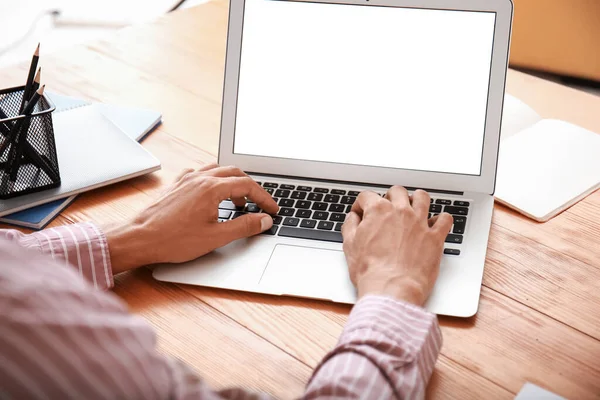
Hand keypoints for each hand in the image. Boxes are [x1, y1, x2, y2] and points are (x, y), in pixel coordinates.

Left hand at [104, 164, 278, 273]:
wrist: (139, 238)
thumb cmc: (173, 240)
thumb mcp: (216, 237)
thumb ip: (243, 226)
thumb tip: (263, 220)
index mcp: (211, 188)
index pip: (247, 185)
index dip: (264, 197)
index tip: (272, 209)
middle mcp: (199, 178)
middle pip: (235, 172)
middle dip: (251, 187)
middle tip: (259, 204)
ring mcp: (186, 179)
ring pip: (218, 169)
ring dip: (233, 181)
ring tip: (238, 200)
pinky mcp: (176, 184)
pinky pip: (201, 173)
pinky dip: (214, 180)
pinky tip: (213, 194)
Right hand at [341, 187, 452, 305]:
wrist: (391, 289)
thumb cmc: (371, 271)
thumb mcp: (350, 246)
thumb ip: (350, 226)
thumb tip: (353, 218)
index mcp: (378, 211)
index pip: (367, 196)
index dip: (361, 204)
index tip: (361, 213)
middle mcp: (400, 212)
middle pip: (397, 191)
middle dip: (390, 197)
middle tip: (387, 209)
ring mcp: (419, 223)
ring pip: (422, 197)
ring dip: (416, 199)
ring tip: (413, 208)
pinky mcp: (435, 237)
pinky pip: (445, 219)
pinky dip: (442, 219)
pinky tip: (436, 223)